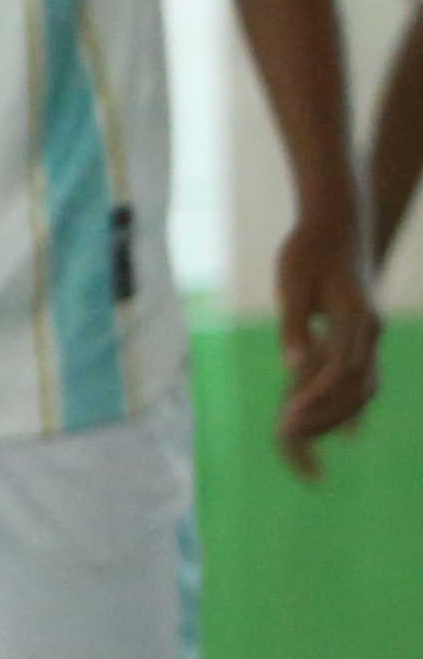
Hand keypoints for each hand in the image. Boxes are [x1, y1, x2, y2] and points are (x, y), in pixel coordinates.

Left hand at [271, 212, 383, 477]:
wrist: (339, 222)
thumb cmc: (309, 248)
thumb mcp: (291, 280)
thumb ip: (294, 324)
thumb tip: (292, 364)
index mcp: (355, 315)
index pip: (340, 369)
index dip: (315, 397)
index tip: (288, 418)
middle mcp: (370, 328)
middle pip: (357, 385)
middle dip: (325, 415)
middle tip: (287, 435)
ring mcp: (372, 332)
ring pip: (365, 386)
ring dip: (337, 415)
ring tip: (302, 436)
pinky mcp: (364, 334)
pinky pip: (364, 378)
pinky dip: (350, 403)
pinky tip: (342, 430)